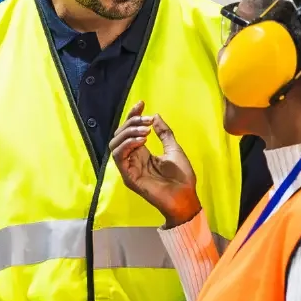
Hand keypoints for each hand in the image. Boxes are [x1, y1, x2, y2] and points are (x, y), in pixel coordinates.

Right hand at [109, 102, 200, 227]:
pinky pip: (118, 157)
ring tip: (145, 131)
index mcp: (141, 152)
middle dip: (131, 122)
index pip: (130, 131)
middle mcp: (132, 158)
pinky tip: (141, 141)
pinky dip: (127, 145)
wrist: (186, 197)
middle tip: (147, 121)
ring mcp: (128, 168)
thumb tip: (155, 115)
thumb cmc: (182, 177)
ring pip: (115, 144)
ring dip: (128, 133)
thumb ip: (164, 133)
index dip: (133, 115)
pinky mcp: (128, 176)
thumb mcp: (174, 149)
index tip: (141, 103)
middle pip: (120, 135)